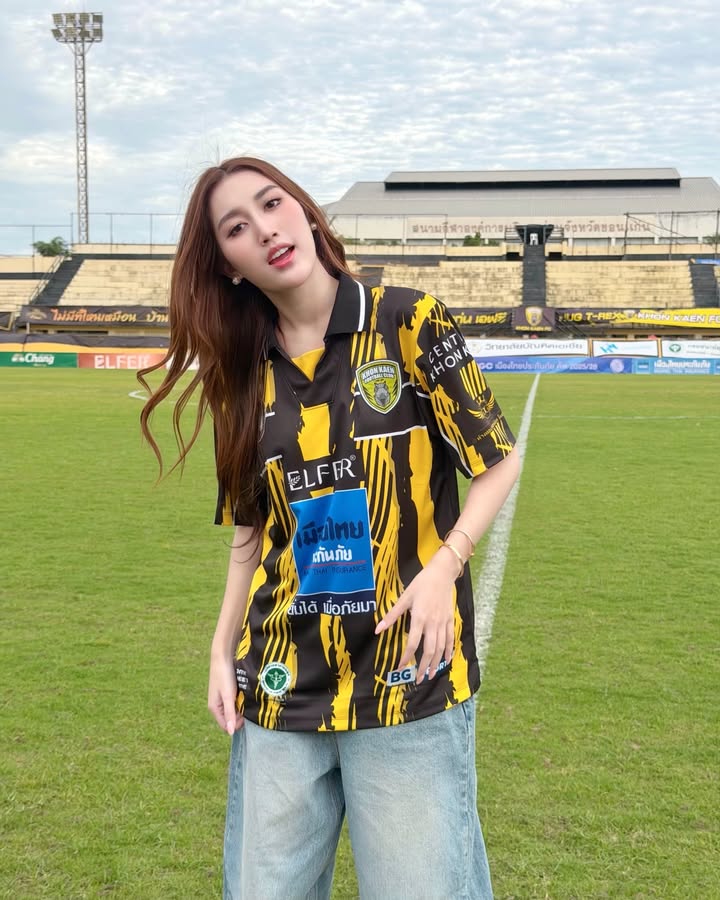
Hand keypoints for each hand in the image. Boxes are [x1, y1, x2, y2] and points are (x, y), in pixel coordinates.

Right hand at [208, 654, 243, 735]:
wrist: (222, 657)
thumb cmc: (224, 676)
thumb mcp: (228, 696)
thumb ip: (229, 714)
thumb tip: (231, 732)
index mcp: (214, 708)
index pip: (226, 726)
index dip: (236, 725)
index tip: (246, 717)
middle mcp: (217, 705)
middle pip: (230, 718)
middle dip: (239, 716)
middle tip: (247, 706)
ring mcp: (221, 698)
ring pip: (233, 710)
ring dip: (240, 708)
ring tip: (246, 699)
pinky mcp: (226, 692)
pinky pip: (234, 702)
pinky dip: (239, 700)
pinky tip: (244, 695)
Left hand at [375, 550, 457, 683]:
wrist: (442, 574)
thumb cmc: (421, 584)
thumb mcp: (404, 597)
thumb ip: (392, 615)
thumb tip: (378, 629)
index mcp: (419, 618)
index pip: (412, 644)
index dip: (406, 657)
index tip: (400, 667)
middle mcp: (432, 624)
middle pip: (429, 651)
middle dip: (423, 667)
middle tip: (417, 679)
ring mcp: (443, 623)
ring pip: (441, 648)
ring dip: (435, 664)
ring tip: (429, 675)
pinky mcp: (450, 620)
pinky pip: (450, 640)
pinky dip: (449, 652)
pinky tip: (446, 661)